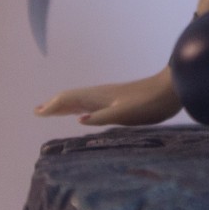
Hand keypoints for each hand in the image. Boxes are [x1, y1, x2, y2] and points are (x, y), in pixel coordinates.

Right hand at [34, 68, 181, 125]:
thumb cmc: (150, 102)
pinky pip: (91, 104)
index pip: (69, 99)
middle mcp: (101, 95)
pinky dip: (79, 108)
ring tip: (52, 111)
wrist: (171, 89)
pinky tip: (82, 115)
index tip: (37, 112)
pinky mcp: (118, 101)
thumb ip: (103, 117)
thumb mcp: (126, 113)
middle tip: (37, 110)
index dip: (52, 106)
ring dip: (64, 105)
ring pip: (81, 100)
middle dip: (54, 104)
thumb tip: (79, 119)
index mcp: (99, 97)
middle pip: (72, 98)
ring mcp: (110, 97)